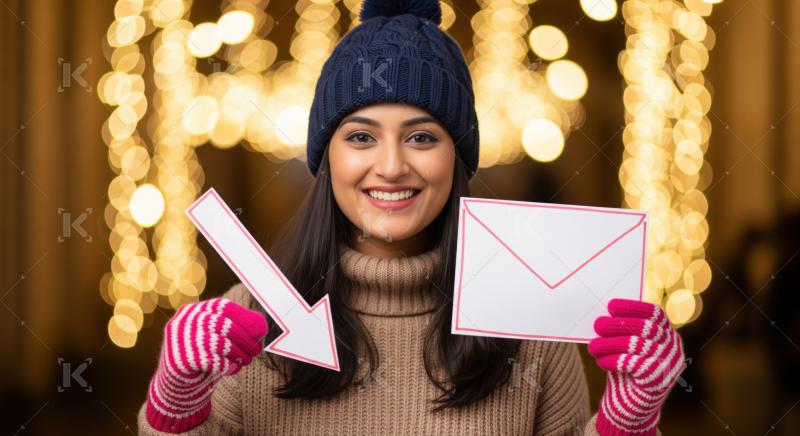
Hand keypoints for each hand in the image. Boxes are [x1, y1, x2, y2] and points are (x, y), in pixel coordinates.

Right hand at [145, 298, 267, 432]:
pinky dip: (227, 366)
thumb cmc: (202, 357)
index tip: (261, 329)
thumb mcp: (214, 337)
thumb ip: (233, 327)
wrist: (176, 386)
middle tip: (257, 350)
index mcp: (191, 311)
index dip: (245, 317)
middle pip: (224, 325)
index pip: (222, 307)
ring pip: (221, 344)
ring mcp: (180, 341)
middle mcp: (184, 322)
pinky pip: (214, 362)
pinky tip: (231, 370)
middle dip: (245, 339)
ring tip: (245, 361)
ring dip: (239, 354)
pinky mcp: (181, 361)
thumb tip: (261, 324)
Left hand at [589, 299, 685, 435]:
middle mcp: (673, 347)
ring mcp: (669, 364)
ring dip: (609, 344)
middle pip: (644, 328)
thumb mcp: (628, 348)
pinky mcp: (659, 380)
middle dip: (617, 325)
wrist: (632, 406)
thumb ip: (623, 331)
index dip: (633, 307)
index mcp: (667, 334)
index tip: (611, 306)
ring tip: (593, 347)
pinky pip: (633, 364)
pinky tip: (602, 361)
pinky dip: (613, 360)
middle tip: (597, 325)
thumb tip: (604, 314)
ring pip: (636, 345)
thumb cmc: (627, 371)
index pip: (655, 314)